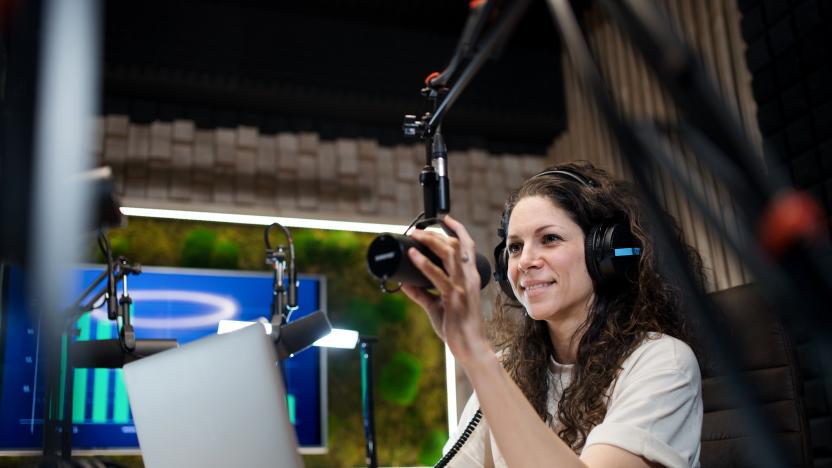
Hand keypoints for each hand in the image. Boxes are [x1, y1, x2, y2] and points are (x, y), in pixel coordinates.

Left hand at [400, 215, 490, 364]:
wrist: (469, 346)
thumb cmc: (457, 326)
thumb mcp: (437, 306)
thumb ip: (422, 294)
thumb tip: (404, 283)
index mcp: (471, 276)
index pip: (467, 245)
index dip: (456, 229)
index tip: (443, 219)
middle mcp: (470, 277)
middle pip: (456, 245)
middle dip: (436, 233)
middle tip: (418, 230)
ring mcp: (463, 286)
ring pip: (448, 254)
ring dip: (430, 242)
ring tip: (415, 236)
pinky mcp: (454, 297)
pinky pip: (437, 276)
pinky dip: (424, 263)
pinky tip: (413, 256)